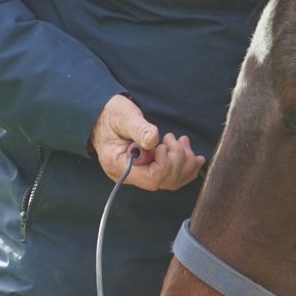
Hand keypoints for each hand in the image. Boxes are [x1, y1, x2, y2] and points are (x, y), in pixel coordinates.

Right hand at [89, 93, 205, 191]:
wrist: (102, 115)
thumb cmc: (110, 114)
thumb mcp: (123, 117)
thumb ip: (139, 129)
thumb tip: (153, 140)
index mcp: (119, 165)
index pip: (151, 178)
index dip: (165, 163)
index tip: (164, 144)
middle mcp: (129, 175)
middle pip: (164, 181)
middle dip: (177, 160)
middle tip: (175, 138)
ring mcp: (139, 174)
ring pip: (171, 180)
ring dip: (184, 162)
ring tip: (184, 141)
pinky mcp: (147, 168)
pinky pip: (170, 176)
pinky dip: (185, 166)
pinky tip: (193, 155)